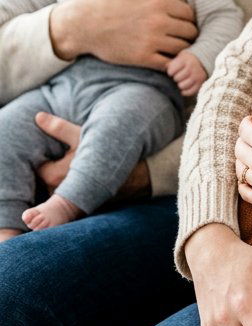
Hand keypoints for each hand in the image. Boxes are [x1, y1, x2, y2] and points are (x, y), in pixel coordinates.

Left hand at [35, 112, 150, 196]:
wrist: (138, 170)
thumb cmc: (107, 149)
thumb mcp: (81, 135)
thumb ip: (58, 127)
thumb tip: (38, 117)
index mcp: (56, 175)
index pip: (40, 170)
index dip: (47, 160)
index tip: (57, 152)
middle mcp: (61, 192)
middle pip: (49, 182)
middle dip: (56, 171)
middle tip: (70, 158)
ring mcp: (73, 203)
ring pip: (61, 191)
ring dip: (66, 181)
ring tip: (79, 167)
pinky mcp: (85, 208)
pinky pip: (74, 199)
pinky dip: (77, 190)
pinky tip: (87, 180)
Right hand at [49, 0, 197, 70]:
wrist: (81, 24)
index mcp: (158, 2)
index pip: (189, 12)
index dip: (188, 16)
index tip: (182, 19)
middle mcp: (158, 22)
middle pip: (190, 31)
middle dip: (188, 32)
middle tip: (181, 34)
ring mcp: (151, 41)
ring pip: (182, 48)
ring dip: (183, 47)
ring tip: (176, 45)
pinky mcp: (142, 58)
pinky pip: (168, 64)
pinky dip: (172, 62)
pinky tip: (167, 58)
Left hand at [167, 50, 206, 95]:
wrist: (204, 60)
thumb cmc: (188, 59)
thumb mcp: (180, 56)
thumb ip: (172, 62)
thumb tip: (164, 68)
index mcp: (185, 60)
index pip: (171, 70)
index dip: (170, 72)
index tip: (173, 71)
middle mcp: (191, 68)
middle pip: (176, 78)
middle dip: (176, 78)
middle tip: (178, 76)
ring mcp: (196, 76)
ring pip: (182, 86)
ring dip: (180, 84)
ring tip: (182, 81)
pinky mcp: (200, 83)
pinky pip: (189, 92)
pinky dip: (185, 91)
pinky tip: (184, 87)